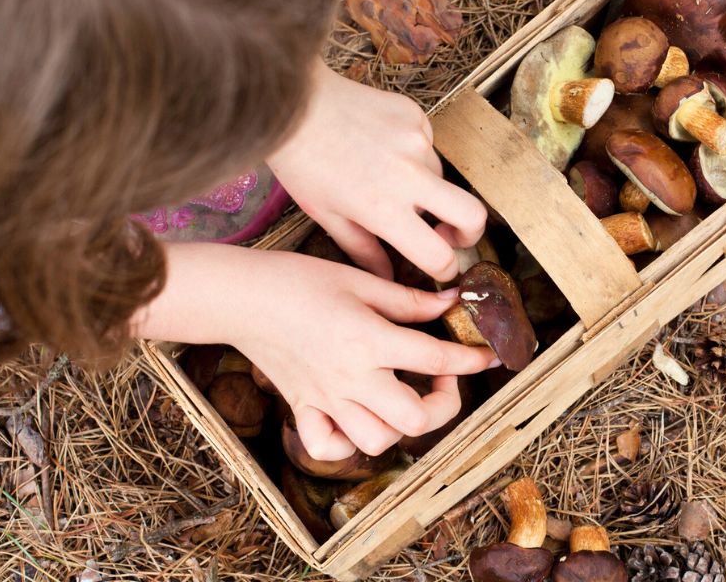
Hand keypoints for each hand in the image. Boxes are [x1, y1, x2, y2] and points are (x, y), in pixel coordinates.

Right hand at [135, 244, 498, 459]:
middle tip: (441, 379)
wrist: (238, 297)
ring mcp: (326, 399)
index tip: (487, 356)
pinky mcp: (303, 408)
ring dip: (399, 425)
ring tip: (402, 396)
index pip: (436, 358)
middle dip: (443, 404)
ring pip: (377, 441)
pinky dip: (349, 442)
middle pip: (415, 420)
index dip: (470, 359)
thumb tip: (451, 301)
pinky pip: (330, 446)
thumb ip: (409, 299)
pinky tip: (359, 417)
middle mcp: (351, 378)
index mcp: (369, 340)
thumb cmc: (298, 279)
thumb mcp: (360, 280)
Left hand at [269, 65, 485, 281]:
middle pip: (473, 215)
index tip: (440, 265)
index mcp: (383, 209)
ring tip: (387, 178)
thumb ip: (363, 251)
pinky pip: (428, 146)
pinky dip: (413, 155)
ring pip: (442, 178)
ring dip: (427, 188)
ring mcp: (416, 142)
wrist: (292, 103)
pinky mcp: (416, 116)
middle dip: (470, 233)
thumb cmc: (301, 163)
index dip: (445, 269)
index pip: (438, 256)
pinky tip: (381, 147)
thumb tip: (389, 276)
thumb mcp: (327, 217)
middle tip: (451, 235)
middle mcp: (408, 176)